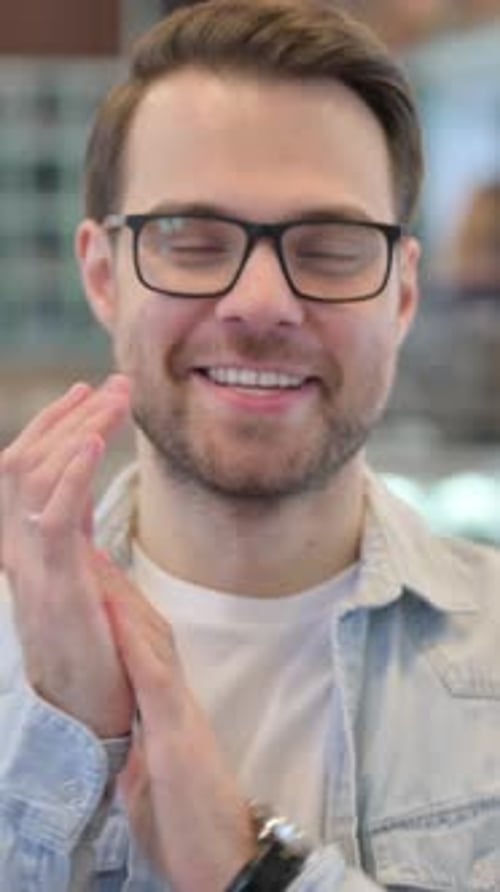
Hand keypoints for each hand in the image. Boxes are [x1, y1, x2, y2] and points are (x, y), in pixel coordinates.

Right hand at [0, 375, 134, 736]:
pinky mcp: (56, 586)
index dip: (55, 424)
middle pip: (26, 459)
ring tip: (114, 399)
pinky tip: (94, 441)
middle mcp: (20, 548)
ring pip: (35, 477)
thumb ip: (75, 534)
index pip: (28, 467)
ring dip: (78, 429)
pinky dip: (71, 474)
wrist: (91, 710)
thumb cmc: (97, 646)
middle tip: (113, 383)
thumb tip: (79, 492)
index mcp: (30, 545)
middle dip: (70, 415)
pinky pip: (54, 519)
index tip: (89, 390)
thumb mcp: (84, 575)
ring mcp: (34, 565)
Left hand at [97, 556, 255, 891]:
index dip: (117, 608)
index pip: (140, 648)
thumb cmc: (189, 826)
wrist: (229, 863)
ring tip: (94, 560)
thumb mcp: (155, 775)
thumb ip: (142, 740)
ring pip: (150, 643)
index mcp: (167, 711)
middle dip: (115, 588)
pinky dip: (134, 645)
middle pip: (145, 632)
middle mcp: (175, 702)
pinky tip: (115, 615)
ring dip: (121, 600)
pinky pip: (154, 682)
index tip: (95, 574)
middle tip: (89, 544)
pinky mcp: (179, 737)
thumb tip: (124, 724)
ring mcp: (179, 715)